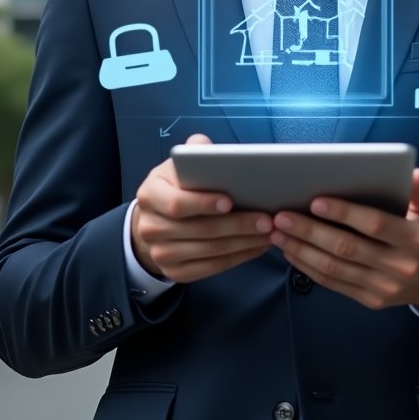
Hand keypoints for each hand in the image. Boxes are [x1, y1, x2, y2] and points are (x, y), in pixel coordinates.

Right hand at [131, 134, 273, 282]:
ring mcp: (160, 254)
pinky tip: (257, 247)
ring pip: (209, 251)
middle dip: (237, 225)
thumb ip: (194, 152)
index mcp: (150, 195)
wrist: (155, 220)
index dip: (203, 203)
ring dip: (244, 243)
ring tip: (269, 233)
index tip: (230, 201)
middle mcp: (150, 228)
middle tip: (266, 220)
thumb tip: (206, 147)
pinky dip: (238, 258)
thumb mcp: (178, 166)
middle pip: (199, 230)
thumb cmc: (176, 186)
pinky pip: (211, 268)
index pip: (176, 204)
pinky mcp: (174, 272)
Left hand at [269, 168, 418, 309]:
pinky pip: (334, 283)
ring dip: (302, 249)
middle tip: (282, 215)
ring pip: (335, 268)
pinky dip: (308, 267)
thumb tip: (413, 175)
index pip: (375, 224)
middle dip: (310, 231)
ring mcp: (383, 288)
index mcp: (416, 240)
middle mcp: (400, 267)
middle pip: (347, 248)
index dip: (345, 213)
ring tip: (277, 232)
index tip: (316, 200)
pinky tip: (290, 251)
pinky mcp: (370, 300)